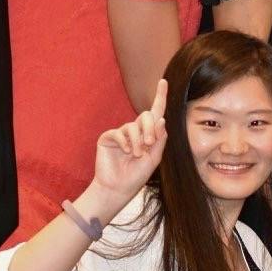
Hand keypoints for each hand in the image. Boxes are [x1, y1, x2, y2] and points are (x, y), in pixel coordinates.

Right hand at [93, 80, 167, 201]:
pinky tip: (125, 151)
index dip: (160, 97)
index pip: (155, 113)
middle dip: (150, 128)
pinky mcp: (108, 137)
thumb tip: (161, 119)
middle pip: (146, 116)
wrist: (118, 188)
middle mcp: (135, 131)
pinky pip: (119, 132)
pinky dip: (125, 142)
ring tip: (136, 154)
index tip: (163, 82)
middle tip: (149, 144)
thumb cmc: (136, 175)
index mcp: (148, 135)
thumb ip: (159, 140)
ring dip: (138, 141)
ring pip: (133, 126)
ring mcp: (121, 133)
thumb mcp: (154, 159)